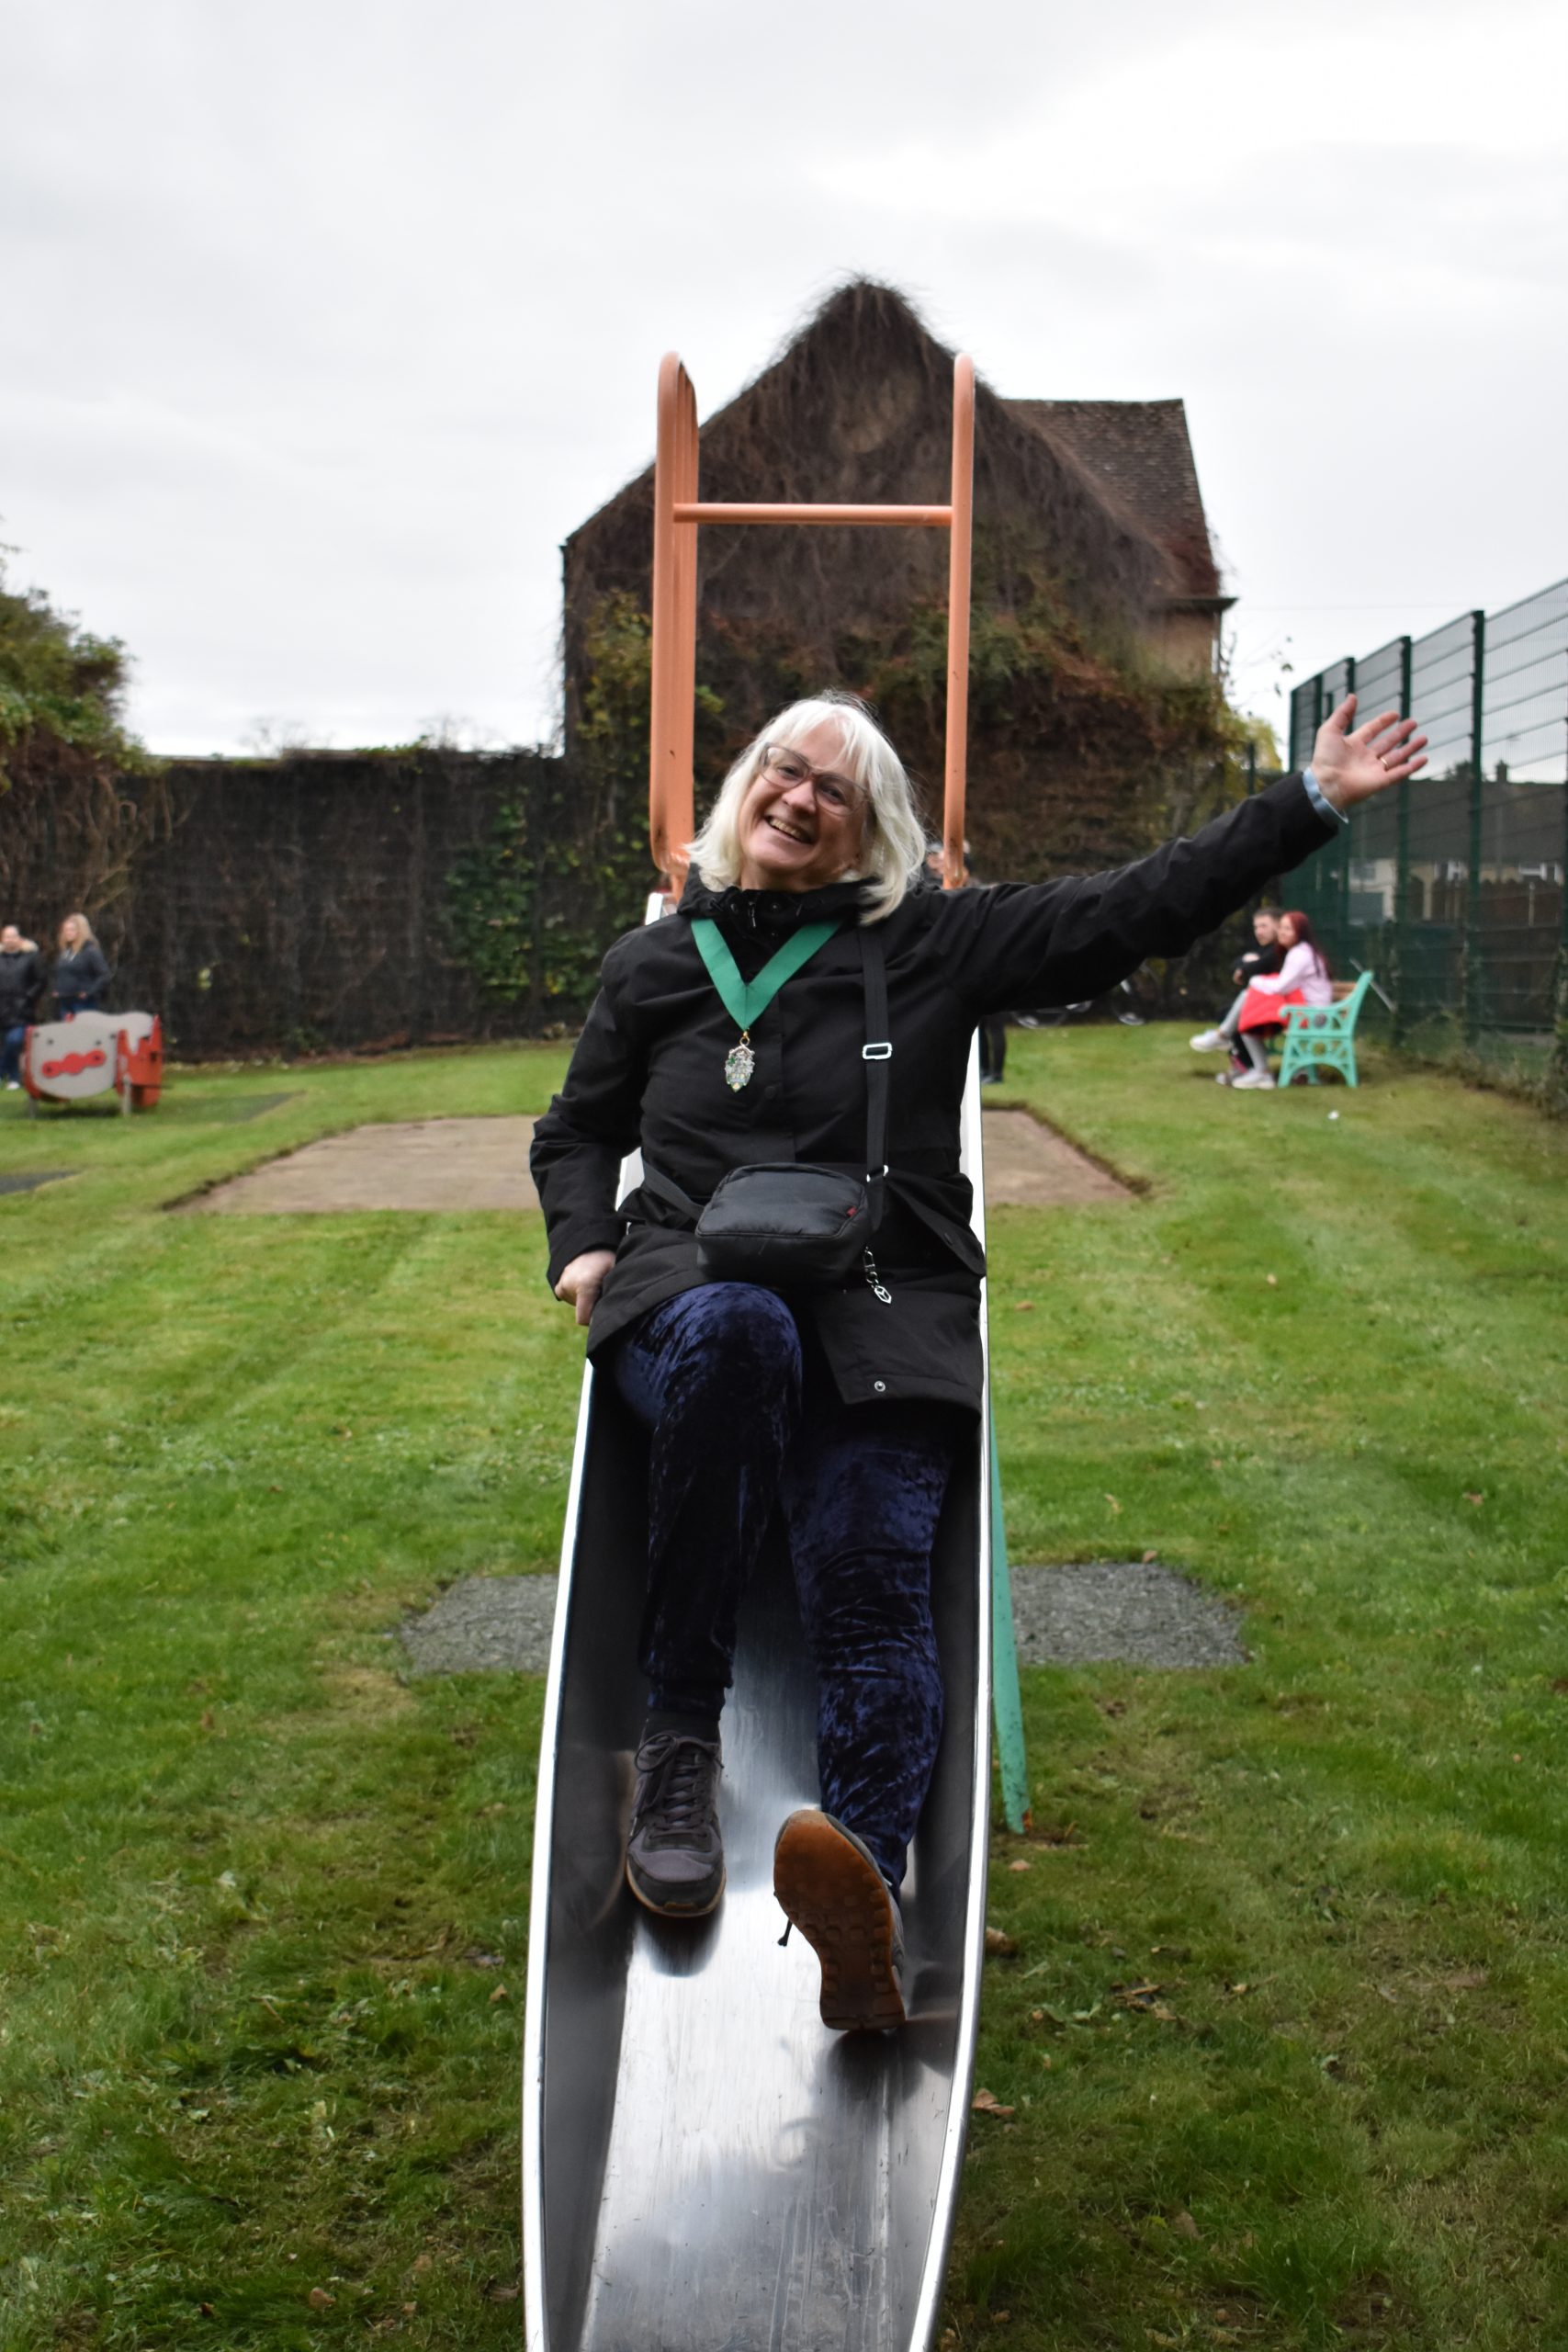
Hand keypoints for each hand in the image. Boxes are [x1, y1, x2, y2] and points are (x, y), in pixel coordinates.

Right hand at [554, 1248, 615, 1327]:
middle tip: (603, 1290)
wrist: (586, 1242)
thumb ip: (614, 1293)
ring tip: (595, 1283)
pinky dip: (581, 1297)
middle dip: (594, 1307)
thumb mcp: (615, 1272)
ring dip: (589, 1300)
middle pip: (584, 1312)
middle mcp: (568, 1287)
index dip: (594, 1319)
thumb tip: (617, 1313)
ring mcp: (561, 1288)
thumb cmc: (606, 1258)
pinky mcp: (558, 1288)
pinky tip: (586, 1283)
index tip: (604, 1309)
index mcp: (585, 1286)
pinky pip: (573, 1300)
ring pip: (579, 1307)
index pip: (584, 1318)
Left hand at [1311, 694, 1427, 810]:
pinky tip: (1424, 759)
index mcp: (1353, 745)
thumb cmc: (1325, 759)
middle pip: (1387, 743)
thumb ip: (1342, 714)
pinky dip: (1412, 767)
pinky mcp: (1381, 782)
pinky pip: (1400, 773)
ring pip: (1396, 757)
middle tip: (1413, 723)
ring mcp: (1374, 770)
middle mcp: (1365, 758)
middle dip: (1400, 733)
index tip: (1395, 714)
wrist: (1326, 784)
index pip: (1371, 730)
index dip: (1383, 722)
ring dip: (1410, 748)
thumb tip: (1352, 696)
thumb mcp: (1330, 730)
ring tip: (1424, 738)